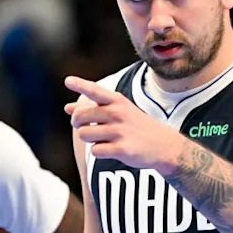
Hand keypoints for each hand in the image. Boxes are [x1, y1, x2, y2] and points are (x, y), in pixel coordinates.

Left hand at [65, 76, 182, 172]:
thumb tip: (68, 108)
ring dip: (89, 139)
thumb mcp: (119, 112)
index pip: (95, 90)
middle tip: (86, 126)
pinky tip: (112, 149)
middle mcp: (118, 113)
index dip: (80, 85)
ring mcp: (120, 131)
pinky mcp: (122, 149)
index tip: (68, 81)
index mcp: (117, 101)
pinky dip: (99, 152)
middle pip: (80, 116)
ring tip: (103, 139)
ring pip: (84, 134)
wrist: (164, 146)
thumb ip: (92, 108)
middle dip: (77, 123)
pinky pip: (95, 151)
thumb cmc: (136, 126)